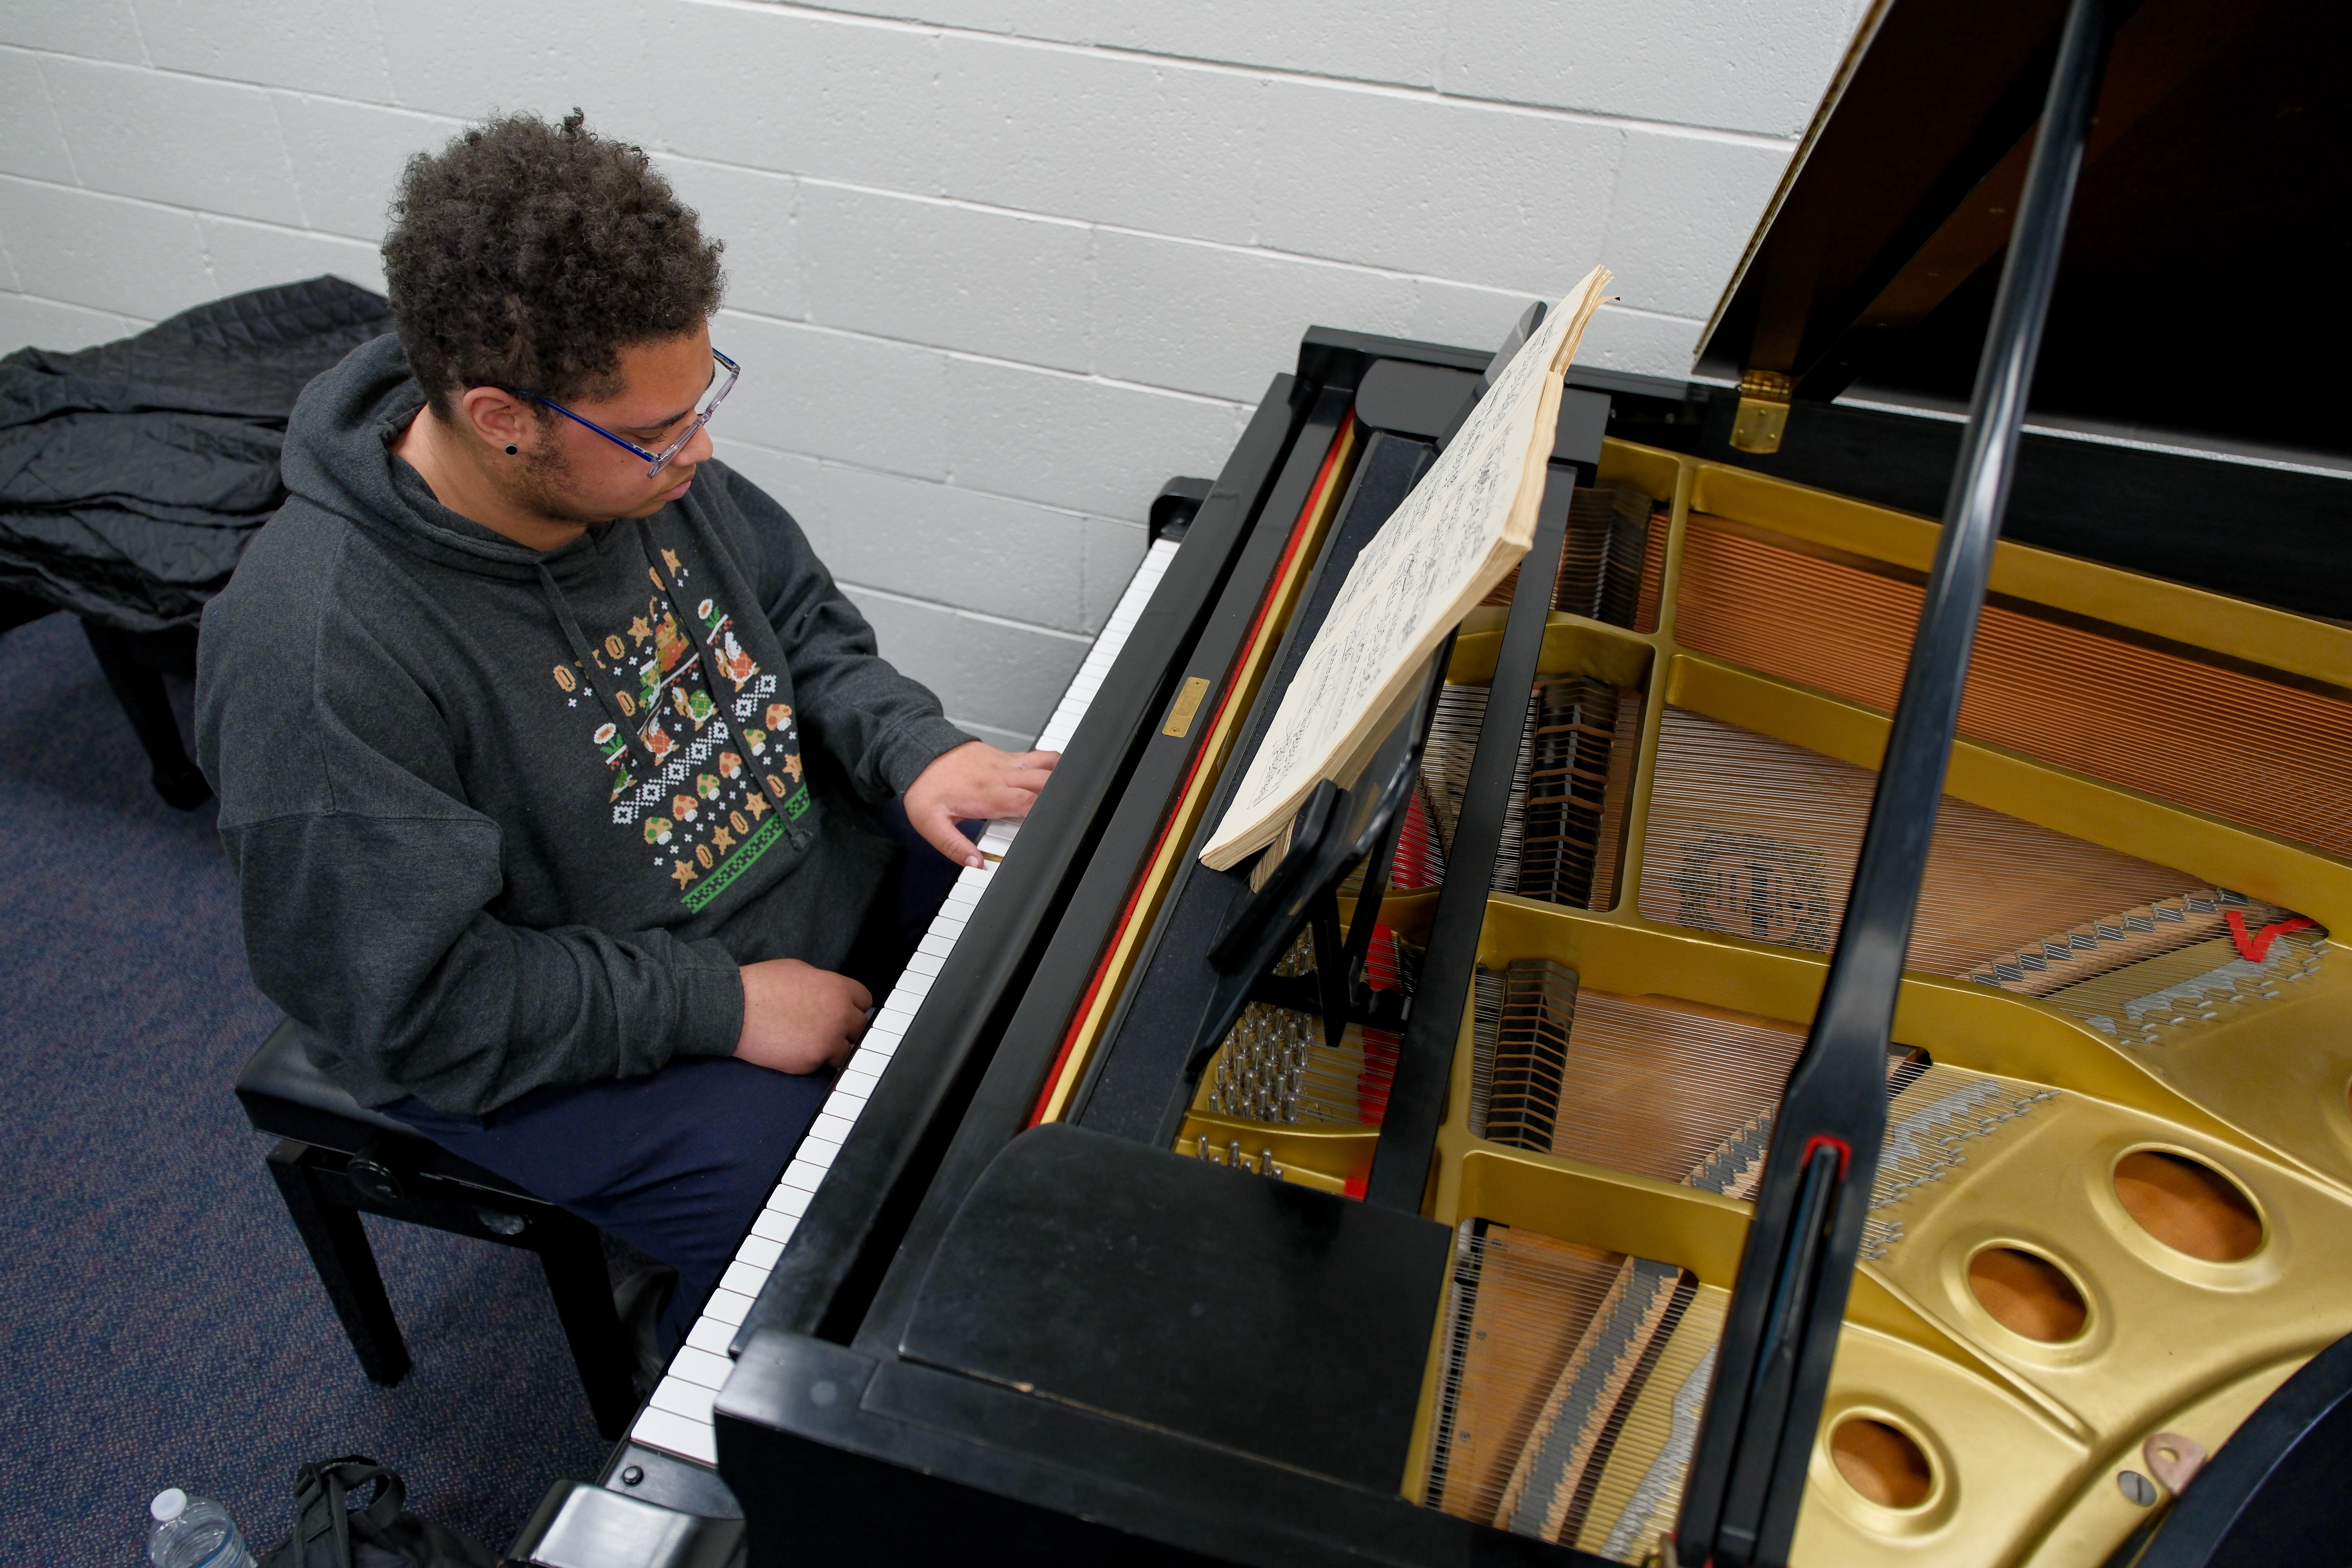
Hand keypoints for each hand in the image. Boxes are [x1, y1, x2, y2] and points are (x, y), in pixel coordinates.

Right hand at [734, 958, 870, 1074]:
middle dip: (846, 1029)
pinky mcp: (811, 1062)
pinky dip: (812, 1060)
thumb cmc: (762, 986)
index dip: (853, 1006)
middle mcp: (839, 1015)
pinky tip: (795, 1050)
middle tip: (828, 1029)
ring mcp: (827, 1041)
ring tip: (810, 1042)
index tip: (846, 1012)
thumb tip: (832, 993)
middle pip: (860, 1028)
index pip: (865, 1001)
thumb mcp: (800, 971)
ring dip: (832, 1049)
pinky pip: (821, 1065)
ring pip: (845, 1052)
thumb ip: (824, 984)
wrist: (735, 1010)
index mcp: (838, 989)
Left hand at [903, 740, 1058, 866]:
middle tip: (1062, 814)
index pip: (1027, 803)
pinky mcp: (1006, 756)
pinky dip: (1052, 764)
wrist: (918, 753)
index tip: (1049, 827)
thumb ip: (953, 846)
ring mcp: (1006, 763)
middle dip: (1059, 797)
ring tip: (1066, 795)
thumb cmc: (926, 787)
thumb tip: (975, 864)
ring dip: (1060, 777)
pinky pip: (1037, 755)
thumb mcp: (930, 824)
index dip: (1043, 815)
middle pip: (1045, 782)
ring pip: (1047, 764)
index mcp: (987, 795)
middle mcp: (1001, 776)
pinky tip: (1055, 776)